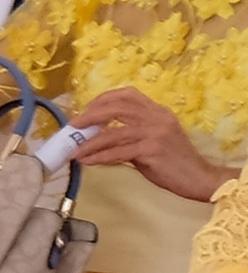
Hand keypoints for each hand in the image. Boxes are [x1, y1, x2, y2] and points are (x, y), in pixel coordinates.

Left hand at [61, 86, 228, 201]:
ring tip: (74, 150)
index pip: (129, 94)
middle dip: (91, 115)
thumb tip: (99, 137)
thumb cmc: (174, 162)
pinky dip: (99, 156)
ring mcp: (155, 133)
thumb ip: (130, 135)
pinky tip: (87, 161)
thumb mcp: (153, 141)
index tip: (87, 109)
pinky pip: (118, 152)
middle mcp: (157, 118)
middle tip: (73, 126)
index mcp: (158, 112)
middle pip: (118, 107)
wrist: (200, 178)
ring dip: (90, 142)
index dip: (104, 99)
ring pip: (114, 132)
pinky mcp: (152, 150)